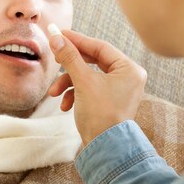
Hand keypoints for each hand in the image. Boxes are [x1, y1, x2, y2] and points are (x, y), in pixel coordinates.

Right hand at [48, 28, 146, 144]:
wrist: (105, 149)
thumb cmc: (100, 115)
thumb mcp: (82, 82)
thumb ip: (70, 57)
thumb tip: (56, 37)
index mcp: (130, 69)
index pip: (101, 47)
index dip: (78, 40)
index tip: (59, 34)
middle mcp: (128, 78)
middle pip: (95, 61)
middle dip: (71, 66)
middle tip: (54, 58)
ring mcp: (120, 90)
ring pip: (89, 77)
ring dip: (69, 84)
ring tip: (55, 94)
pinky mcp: (110, 102)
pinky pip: (91, 90)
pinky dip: (75, 95)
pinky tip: (65, 106)